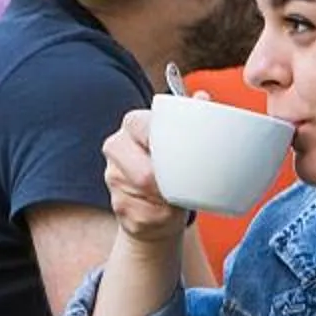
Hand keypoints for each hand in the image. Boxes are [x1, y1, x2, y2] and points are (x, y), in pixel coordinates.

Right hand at [100, 108, 195, 251]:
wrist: (157, 206)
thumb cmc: (173, 167)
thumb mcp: (182, 139)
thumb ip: (193, 115)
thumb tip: (202, 98)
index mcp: (132, 125)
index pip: (142, 127)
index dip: (161, 142)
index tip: (179, 154)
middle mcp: (116, 149)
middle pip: (144, 173)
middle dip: (168, 183)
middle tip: (187, 184)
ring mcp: (113, 180)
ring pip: (148, 197)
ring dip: (169, 201)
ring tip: (177, 196)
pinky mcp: (119, 208)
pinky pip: (149, 216)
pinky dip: (165, 217)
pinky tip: (168, 211)